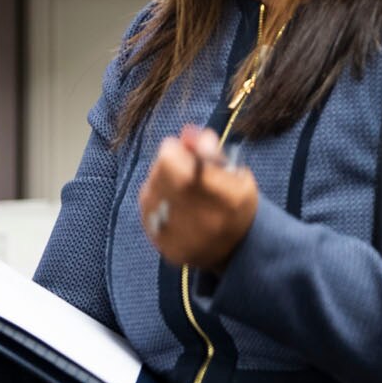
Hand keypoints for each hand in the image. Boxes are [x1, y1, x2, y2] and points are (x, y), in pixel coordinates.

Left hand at [139, 125, 259, 272]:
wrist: (234, 249)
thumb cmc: (234, 201)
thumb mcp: (235, 172)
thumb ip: (210, 149)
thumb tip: (187, 133)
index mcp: (229, 198)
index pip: (178, 164)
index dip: (175, 151)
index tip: (182, 150)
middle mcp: (205, 220)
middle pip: (162, 173)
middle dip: (168, 163)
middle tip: (181, 168)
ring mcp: (183, 237)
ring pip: (152, 190)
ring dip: (160, 182)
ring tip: (179, 190)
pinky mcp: (164, 246)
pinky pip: (147, 210)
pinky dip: (156, 202)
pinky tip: (171, 206)